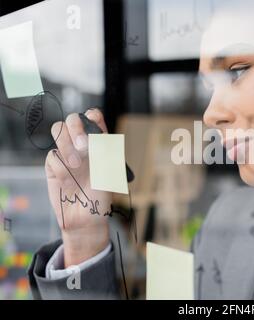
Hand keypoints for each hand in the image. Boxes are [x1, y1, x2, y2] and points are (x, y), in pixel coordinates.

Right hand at [45, 109, 110, 266]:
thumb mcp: (110, 171)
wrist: (87, 215)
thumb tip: (95, 136)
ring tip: (77, 166)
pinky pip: (52, 156)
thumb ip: (104, 151)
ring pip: (58, 132)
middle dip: (76, 128)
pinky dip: (60, 167)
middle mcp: (81, 143)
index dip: (92, 117)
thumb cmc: (102, 194)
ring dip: (67, 146)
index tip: (95, 127)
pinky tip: (68, 180)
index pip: (93, 118)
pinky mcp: (53, 165)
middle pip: (71, 119)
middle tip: (84, 146)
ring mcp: (66, 152)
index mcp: (98, 141)